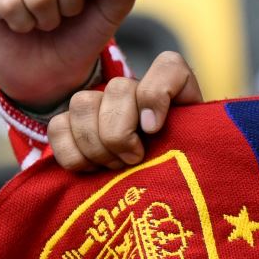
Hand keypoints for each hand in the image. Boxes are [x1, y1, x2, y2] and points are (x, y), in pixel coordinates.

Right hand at [47, 50, 202, 170]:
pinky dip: (73, 153)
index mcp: (176, 94)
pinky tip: (92, 169)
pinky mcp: (73, 125)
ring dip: (96, 144)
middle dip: (120, 133)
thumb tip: (157, 131)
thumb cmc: (184, 174)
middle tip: (135, 160)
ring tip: (115, 167)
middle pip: (118, 89)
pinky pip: (58, 127)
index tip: (153, 129)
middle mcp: (137, 92)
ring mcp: (102, 104)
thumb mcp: (200, 159)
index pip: (170, 66)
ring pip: (82, 103)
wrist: (159, 191)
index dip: (155, 94)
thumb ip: (200, 142)